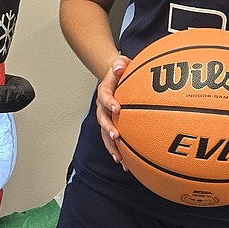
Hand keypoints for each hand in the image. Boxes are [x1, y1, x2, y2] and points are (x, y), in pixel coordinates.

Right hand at [96, 54, 130, 168]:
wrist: (116, 78)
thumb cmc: (121, 71)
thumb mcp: (121, 63)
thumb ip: (120, 64)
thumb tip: (119, 68)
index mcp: (105, 91)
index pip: (104, 96)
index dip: (109, 102)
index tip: (117, 108)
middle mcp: (102, 106)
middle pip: (102, 119)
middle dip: (108, 128)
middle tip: (116, 136)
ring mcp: (106, 118)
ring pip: (105, 133)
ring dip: (111, 146)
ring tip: (119, 158)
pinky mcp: (112, 126)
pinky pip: (113, 140)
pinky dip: (118, 151)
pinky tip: (125, 164)